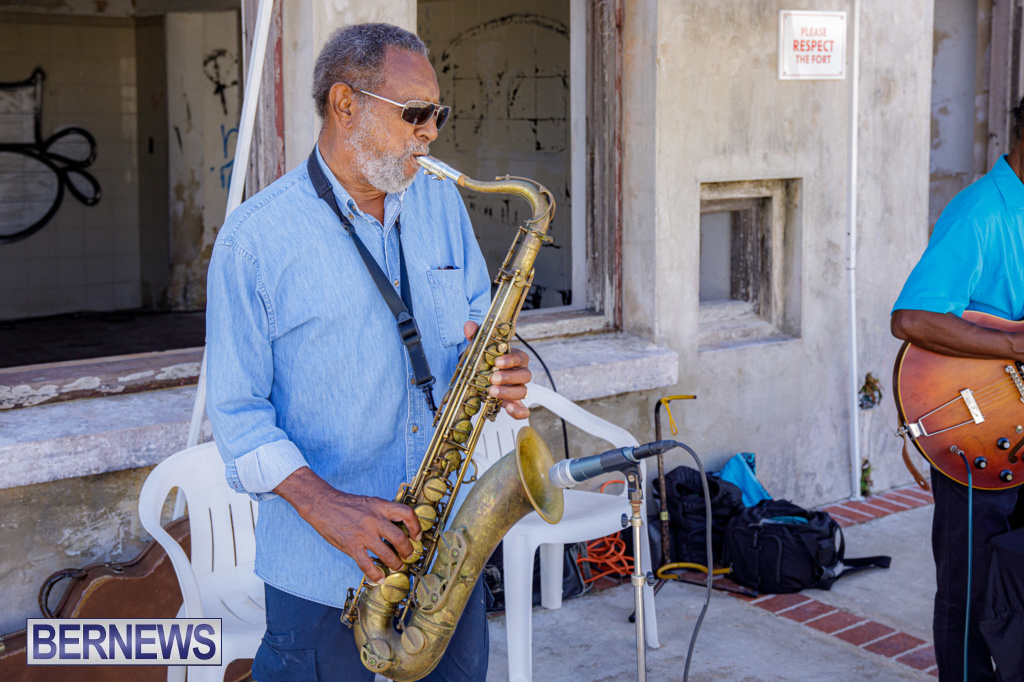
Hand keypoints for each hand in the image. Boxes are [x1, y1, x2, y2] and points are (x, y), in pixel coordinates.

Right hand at [274, 467, 421, 582]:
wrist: (323, 505)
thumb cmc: (346, 504)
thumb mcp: (369, 502)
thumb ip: (383, 513)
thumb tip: (398, 527)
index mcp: (380, 506)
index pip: (407, 514)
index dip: (416, 526)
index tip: (416, 536)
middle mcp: (374, 520)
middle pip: (400, 538)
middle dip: (407, 551)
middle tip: (408, 555)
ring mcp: (363, 534)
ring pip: (386, 554)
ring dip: (395, 564)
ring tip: (397, 566)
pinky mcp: (352, 546)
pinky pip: (367, 565)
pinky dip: (376, 574)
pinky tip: (380, 578)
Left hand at [464, 321, 531, 418]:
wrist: (481, 375)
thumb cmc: (485, 360)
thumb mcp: (479, 347)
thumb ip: (476, 336)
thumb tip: (469, 326)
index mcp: (515, 359)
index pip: (521, 357)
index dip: (511, 360)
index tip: (497, 362)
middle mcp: (519, 374)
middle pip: (525, 375)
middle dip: (509, 377)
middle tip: (492, 378)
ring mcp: (518, 389)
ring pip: (523, 392)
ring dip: (508, 392)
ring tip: (491, 392)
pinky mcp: (514, 404)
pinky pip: (523, 410)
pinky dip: (519, 411)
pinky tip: (509, 410)